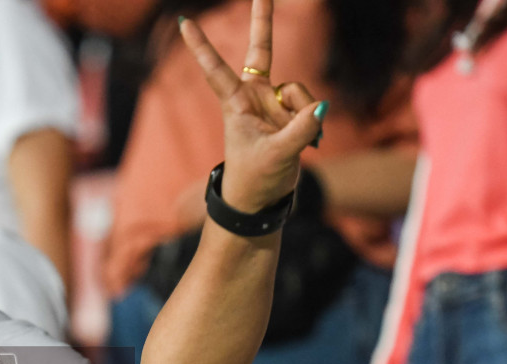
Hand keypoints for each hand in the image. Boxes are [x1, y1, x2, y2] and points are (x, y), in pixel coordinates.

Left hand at [180, 0, 325, 214]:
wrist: (261, 198)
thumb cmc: (255, 179)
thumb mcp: (277, 157)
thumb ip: (300, 131)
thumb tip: (322, 107)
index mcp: (236, 105)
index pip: (216, 71)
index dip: (202, 47)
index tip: (184, 22)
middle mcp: (254, 97)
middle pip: (261, 51)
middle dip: (263, 21)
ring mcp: (273, 103)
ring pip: (299, 92)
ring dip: (303, 115)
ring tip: (295, 141)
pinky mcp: (290, 113)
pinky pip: (311, 107)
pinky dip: (313, 123)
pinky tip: (308, 141)